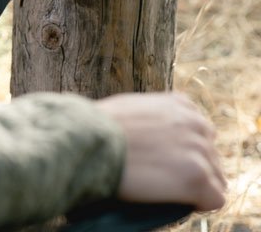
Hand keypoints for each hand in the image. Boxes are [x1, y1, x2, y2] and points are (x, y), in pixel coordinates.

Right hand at [93, 92, 225, 210]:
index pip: (200, 131)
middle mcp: (195, 123)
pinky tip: (177, 199)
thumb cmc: (101, 125)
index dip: (185, 149)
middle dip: (194, 167)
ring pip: (216, 178)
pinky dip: (200, 203)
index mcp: (179, 104)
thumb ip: (155, 117)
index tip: (170, 160)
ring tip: (168, 188)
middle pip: (211, 155)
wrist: (91, 138)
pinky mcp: (197, 176)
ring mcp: (198, 150)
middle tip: (166, 177)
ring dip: (197, 185)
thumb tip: (157, 136)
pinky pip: (215, 199)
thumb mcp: (133, 107)